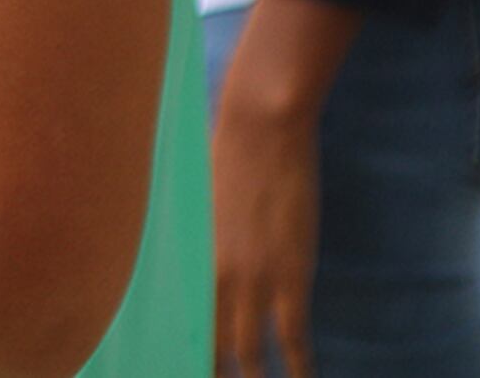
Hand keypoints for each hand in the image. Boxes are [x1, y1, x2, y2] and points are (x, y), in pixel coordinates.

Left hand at [210, 92, 321, 377]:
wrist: (262, 127)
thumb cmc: (230, 151)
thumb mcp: (201, 199)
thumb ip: (201, 233)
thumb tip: (198, 247)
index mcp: (191, 255)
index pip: (182, 319)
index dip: (184, 350)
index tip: (182, 366)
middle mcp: (215, 275)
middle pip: (212, 344)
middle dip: (217, 371)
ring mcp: (254, 278)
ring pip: (248, 350)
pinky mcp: (290, 274)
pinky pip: (292, 335)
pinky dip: (298, 364)